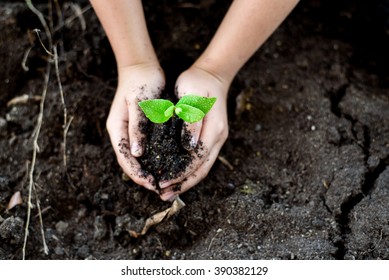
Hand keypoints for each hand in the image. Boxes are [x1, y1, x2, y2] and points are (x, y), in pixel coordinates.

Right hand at [106, 63, 164, 191]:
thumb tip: (136, 154)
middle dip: (142, 177)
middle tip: (159, 188)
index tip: (152, 184)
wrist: (142, 67)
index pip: (125, 158)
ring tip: (162, 181)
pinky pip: (144, 149)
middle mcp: (121, 133)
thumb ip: (137, 128)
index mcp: (117, 129)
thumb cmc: (141, 83)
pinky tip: (164, 164)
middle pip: (129, 162)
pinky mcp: (139, 128)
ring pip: (136, 158)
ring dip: (147, 170)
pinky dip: (152, 159)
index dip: (137, 174)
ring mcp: (129, 131)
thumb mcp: (139, 104)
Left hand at [159, 65, 228, 200]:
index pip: (196, 160)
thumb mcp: (191, 97)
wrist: (212, 74)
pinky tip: (178, 175)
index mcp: (213, 130)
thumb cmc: (197, 83)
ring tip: (169, 191)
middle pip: (202, 169)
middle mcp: (217, 138)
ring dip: (187, 181)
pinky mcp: (211, 137)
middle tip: (163, 195)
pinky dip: (189, 170)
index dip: (180, 174)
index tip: (162, 182)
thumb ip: (191, 122)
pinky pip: (201, 159)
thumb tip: (188, 147)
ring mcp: (216, 138)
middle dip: (183, 184)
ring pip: (203, 167)